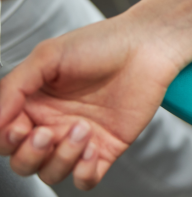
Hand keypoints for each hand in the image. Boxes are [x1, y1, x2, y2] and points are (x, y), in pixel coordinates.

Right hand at [0, 14, 179, 189]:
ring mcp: (80, 139)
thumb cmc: (99, 44)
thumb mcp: (48, 56)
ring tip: (81, 129)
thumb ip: (14, 86)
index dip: (6, 139)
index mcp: (33, 104)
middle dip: (29, 154)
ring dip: (60, 159)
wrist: (146, 46)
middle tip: (44, 133)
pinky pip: (86, 179)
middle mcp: (53, 124)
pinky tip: (91, 150)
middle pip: (23, 161)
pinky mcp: (107, 147)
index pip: (5, 137)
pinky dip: (82, 173)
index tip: (19, 126)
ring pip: (52, 172)